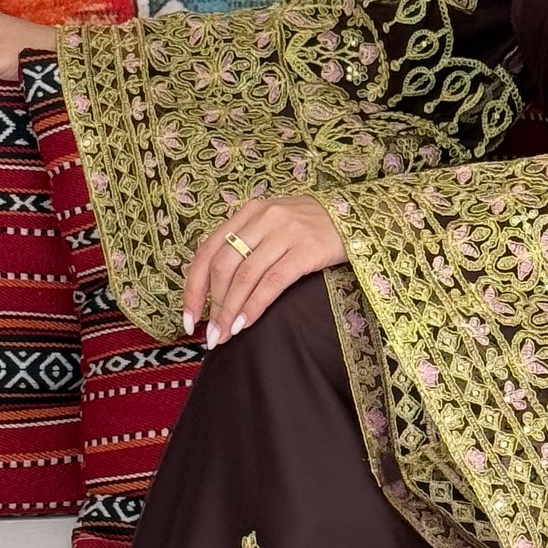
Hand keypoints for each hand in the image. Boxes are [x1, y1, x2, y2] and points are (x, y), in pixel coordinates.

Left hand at [183, 196, 347, 345]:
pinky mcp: (306, 249)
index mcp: (249, 212)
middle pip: (223, 265)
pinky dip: (255, 306)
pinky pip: (272, 282)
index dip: (193, 288)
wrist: (359, 218)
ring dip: (231, 310)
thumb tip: (220, 291)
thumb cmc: (313, 228)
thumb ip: (249, 245)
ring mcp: (284, 231)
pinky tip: (247, 324)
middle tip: (212, 334)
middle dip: (213, 305)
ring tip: (226, 335)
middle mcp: (262, 217)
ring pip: (245, 276)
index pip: (207, 251)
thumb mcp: (275, 226)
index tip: (188, 318)